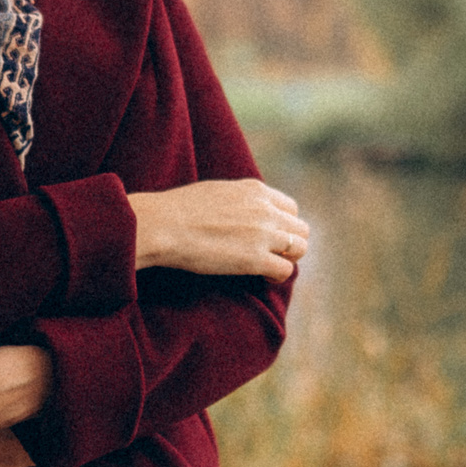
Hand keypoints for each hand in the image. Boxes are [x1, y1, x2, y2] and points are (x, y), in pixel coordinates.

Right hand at [128, 179, 308, 279]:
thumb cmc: (180, 209)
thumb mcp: (218, 191)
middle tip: (272, 255)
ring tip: (268, 266)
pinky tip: (262, 276)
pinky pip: (286, 270)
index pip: (291, 208)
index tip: (270, 236)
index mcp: (256, 190)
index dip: (283, 225)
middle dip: (290, 243)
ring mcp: (263, 234)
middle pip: (300, 228)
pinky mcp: (255, 259)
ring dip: (288, 259)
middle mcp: (265, 209)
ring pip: (300, 248)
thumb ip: (239, 199)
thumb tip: (242, 210)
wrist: (164, 225)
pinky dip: (277, 276)